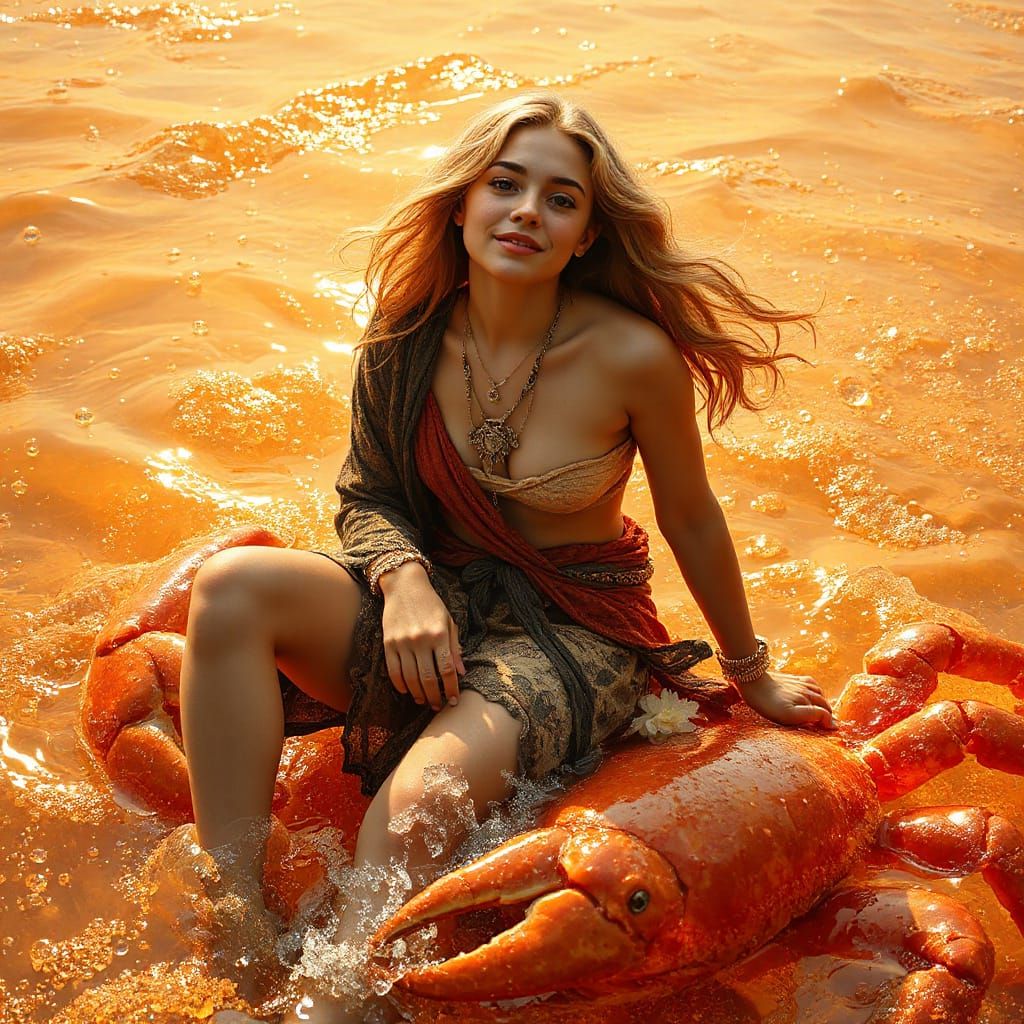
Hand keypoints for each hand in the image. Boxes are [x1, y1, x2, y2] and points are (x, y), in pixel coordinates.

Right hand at [379, 561, 466, 710]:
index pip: (447, 669)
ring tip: (424, 701)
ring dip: (418, 694)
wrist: (404, 585)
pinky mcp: (388, 643)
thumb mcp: (448, 621)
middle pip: (428, 678)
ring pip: (410, 678)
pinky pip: (393, 670)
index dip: (451, 688)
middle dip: (435, 696)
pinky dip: (400, 684)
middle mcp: (421, 639)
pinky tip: (407, 691)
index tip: (454, 700)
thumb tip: (462, 672)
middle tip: (438, 706)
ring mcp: (402, 642)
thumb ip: (455, 647)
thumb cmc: (431, 604)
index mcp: (439, 634)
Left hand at [736, 671, 835, 729]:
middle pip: (825, 705)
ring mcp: (801, 684)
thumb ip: (810, 716)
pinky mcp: (795, 678)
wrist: (752, 679)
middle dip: (828, 715)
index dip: (829, 723)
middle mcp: (806, 693)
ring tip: (822, 712)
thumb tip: (830, 723)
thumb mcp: (787, 715)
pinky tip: (814, 694)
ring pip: (820, 694)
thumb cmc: (766, 702)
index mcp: (805, 703)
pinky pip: (812, 683)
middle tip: (826, 724)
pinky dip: (817, 691)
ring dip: (824, 704)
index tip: (830, 731)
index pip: (825, 714)